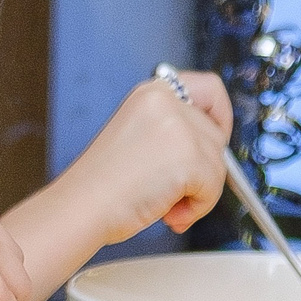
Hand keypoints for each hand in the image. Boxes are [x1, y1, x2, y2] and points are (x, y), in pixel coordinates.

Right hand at [68, 72, 230, 241]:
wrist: (81, 206)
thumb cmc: (99, 184)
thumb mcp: (137, 136)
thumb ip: (173, 131)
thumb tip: (212, 148)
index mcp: (151, 94)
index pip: (209, 87)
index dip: (219, 114)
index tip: (218, 135)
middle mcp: (167, 103)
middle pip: (215, 136)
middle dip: (200, 169)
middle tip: (170, 189)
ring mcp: (180, 128)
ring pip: (218, 165)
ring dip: (197, 193)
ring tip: (163, 204)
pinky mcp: (190, 158)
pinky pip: (213, 188)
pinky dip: (197, 208)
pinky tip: (168, 212)